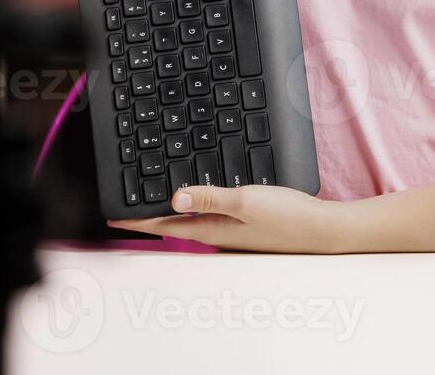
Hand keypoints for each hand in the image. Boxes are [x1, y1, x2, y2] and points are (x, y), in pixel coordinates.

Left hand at [108, 185, 354, 253]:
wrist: (321, 230)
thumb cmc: (288, 218)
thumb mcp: (246, 201)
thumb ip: (209, 198)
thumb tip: (173, 198)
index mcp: (213, 229)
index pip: (164, 226)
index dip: (136, 221)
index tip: (112, 219)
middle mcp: (218, 235)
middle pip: (174, 225)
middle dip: (150, 216)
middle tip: (127, 207)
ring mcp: (232, 233)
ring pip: (192, 221)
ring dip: (172, 212)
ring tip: (154, 201)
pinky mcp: (245, 228)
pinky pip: (212, 218)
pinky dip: (197, 207)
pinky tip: (201, 199)